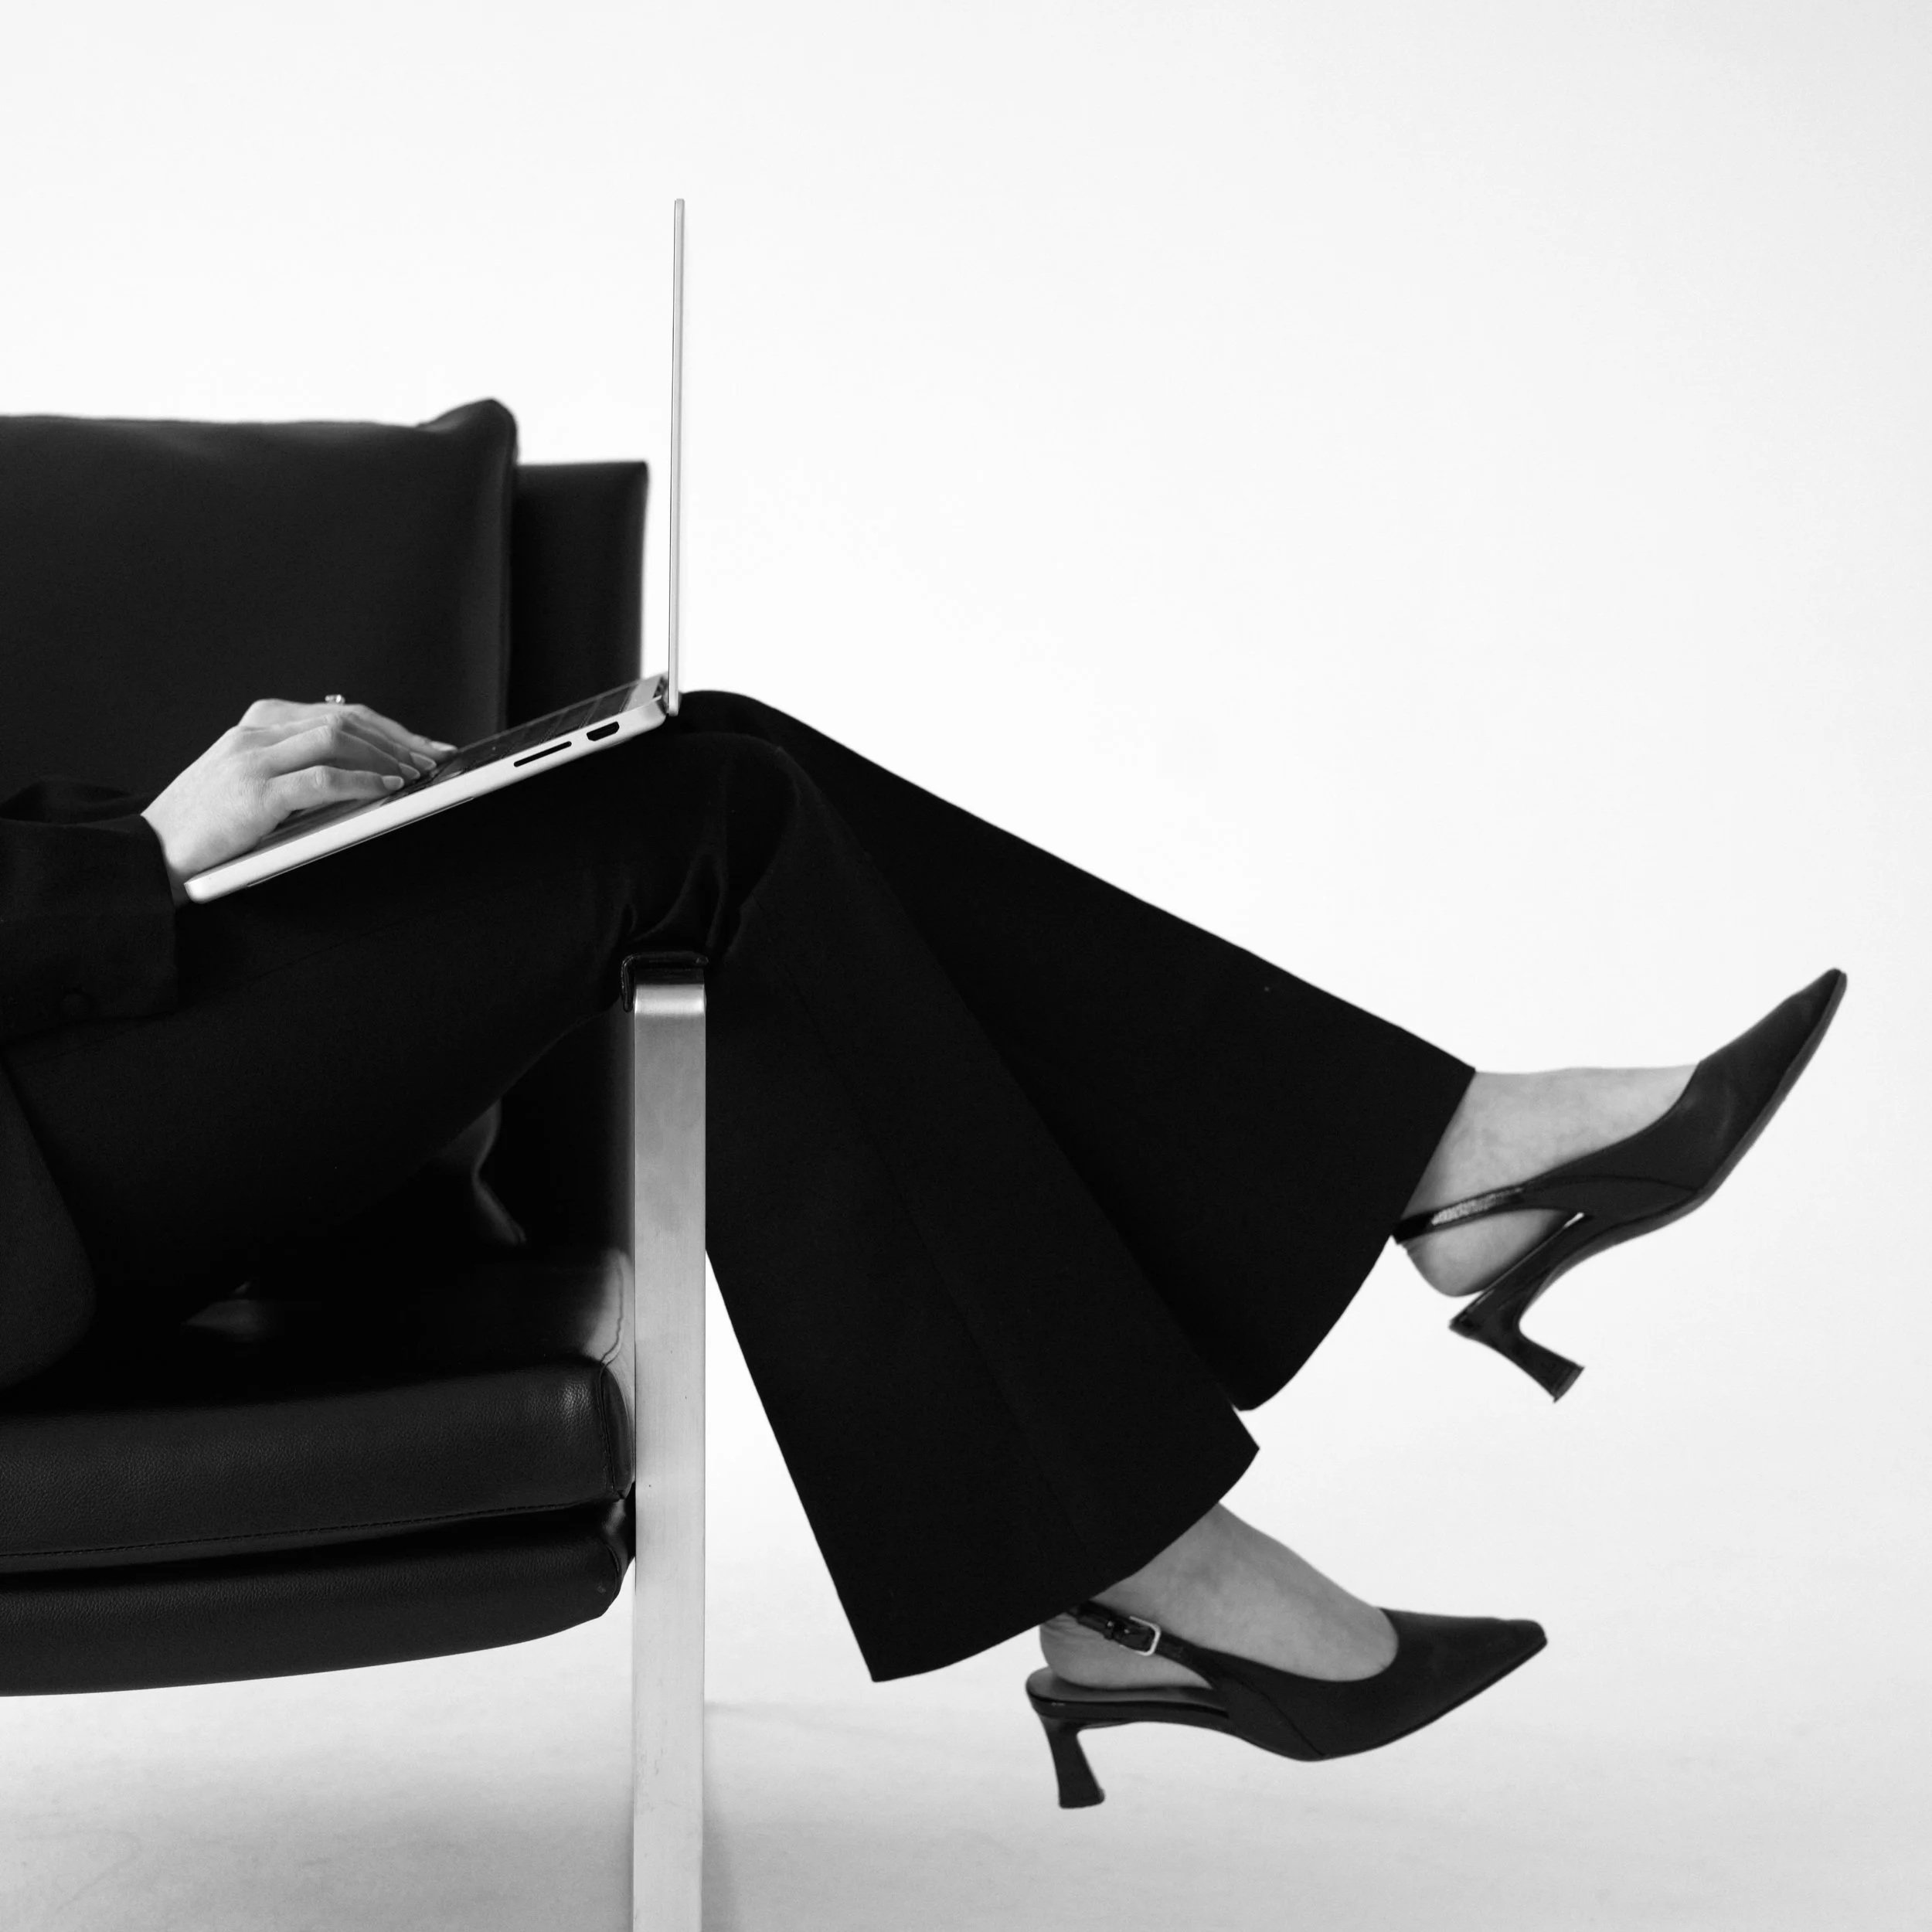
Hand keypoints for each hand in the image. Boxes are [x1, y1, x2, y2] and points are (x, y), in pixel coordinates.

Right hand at [140, 699, 456, 903]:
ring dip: (387, 756)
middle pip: (345, 719)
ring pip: (337, 737)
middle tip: (434, 760)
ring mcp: (252, 760)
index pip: (338, 712)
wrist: (150, 852)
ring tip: (417, 774)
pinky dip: (362, 781)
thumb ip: (295, 765)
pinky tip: (387, 788)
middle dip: (399, 739)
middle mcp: (254, 733)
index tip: (424, 744)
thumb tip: (363, 767)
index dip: (389, 727)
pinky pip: (322, 778)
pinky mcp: (254, 794)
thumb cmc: (207, 823)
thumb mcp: (252, 780)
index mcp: (257, 725)